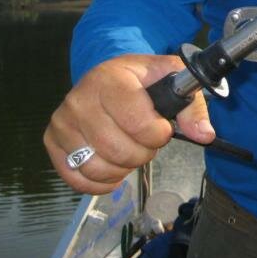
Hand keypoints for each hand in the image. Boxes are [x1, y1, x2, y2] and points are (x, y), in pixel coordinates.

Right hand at [43, 54, 215, 193]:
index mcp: (110, 79)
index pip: (137, 123)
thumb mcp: (171, 78)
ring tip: (130, 148)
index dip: (158, 133)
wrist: (107, 75)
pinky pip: (78, 180)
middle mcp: (79, 100)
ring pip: (99, 168)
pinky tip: (114, 166)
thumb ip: (192, 106)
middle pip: (119, 150)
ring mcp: (62, 122)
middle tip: (146, 139)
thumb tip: (204, 134)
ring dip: (124, 167)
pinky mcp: (52, 143)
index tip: (161, 127)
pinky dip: (102, 181)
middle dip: (144, 151)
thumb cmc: (141, 78)